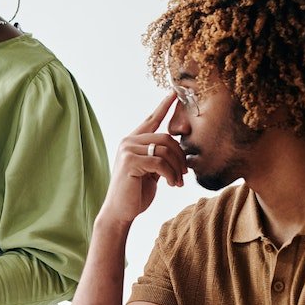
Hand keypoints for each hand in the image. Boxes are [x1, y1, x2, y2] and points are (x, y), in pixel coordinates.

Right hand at [97, 94, 187, 226]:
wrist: (120, 211)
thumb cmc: (135, 192)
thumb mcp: (151, 171)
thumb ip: (160, 157)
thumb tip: (179, 149)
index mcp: (133, 141)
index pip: (151, 119)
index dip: (164, 106)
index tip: (175, 93)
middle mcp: (128, 141)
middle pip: (166, 138)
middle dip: (180, 157)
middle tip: (185, 174)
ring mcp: (127, 150)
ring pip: (165, 150)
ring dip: (177, 168)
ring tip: (177, 182)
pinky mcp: (130, 161)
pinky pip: (160, 162)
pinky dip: (170, 174)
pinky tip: (171, 184)